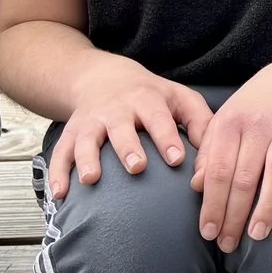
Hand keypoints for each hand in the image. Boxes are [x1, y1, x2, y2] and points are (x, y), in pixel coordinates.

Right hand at [47, 64, 214, 200]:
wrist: (103, 77)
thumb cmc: (153, 97)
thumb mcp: (180, 99)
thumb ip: (201, 124)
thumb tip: (214, 160)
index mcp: (147, 100)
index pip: (159, 118)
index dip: (166, 137)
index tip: (176, 159)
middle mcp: (117, 109)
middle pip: (121, 127)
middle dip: (128, 147)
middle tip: (137, 168)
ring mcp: (92, 121)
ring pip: (86, 139)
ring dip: (87, 159)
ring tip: (91, 180)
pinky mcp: (72, 134)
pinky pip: (60, 153)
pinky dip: (57, 174)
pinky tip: (60, 196)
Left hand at [194, 55, 271, 250]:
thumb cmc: (252, 109)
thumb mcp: (224, 124)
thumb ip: (209, 154)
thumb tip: (197, 187)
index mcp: (230, 124)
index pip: (217, 171)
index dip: (212, 204)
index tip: (208, 232)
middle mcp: (258, 124)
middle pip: (243, 177)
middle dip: (234, 215)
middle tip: (228, 245)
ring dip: (266, 206)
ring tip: (257, 235)